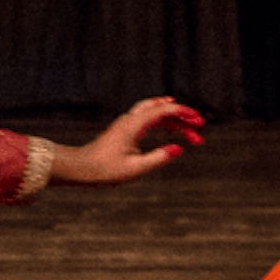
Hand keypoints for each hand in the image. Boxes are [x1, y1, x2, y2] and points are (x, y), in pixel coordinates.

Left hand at [50, 95, 206, 186]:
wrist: (80, 168)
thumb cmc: (104, 170)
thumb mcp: (135, 169)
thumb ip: (158, 158)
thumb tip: (179, 149)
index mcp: (133, 126)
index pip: (163, 111)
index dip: (184, 113)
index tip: (199, 122)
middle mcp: (130, 120)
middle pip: (161, 109)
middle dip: (182, 117)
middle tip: (199, 127)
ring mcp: (127, 123)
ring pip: (155, 113)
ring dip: (173, 120)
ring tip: (190, 130)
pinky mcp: (125, 130)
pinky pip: (148, 119)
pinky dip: (163, 122)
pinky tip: (170, 130)